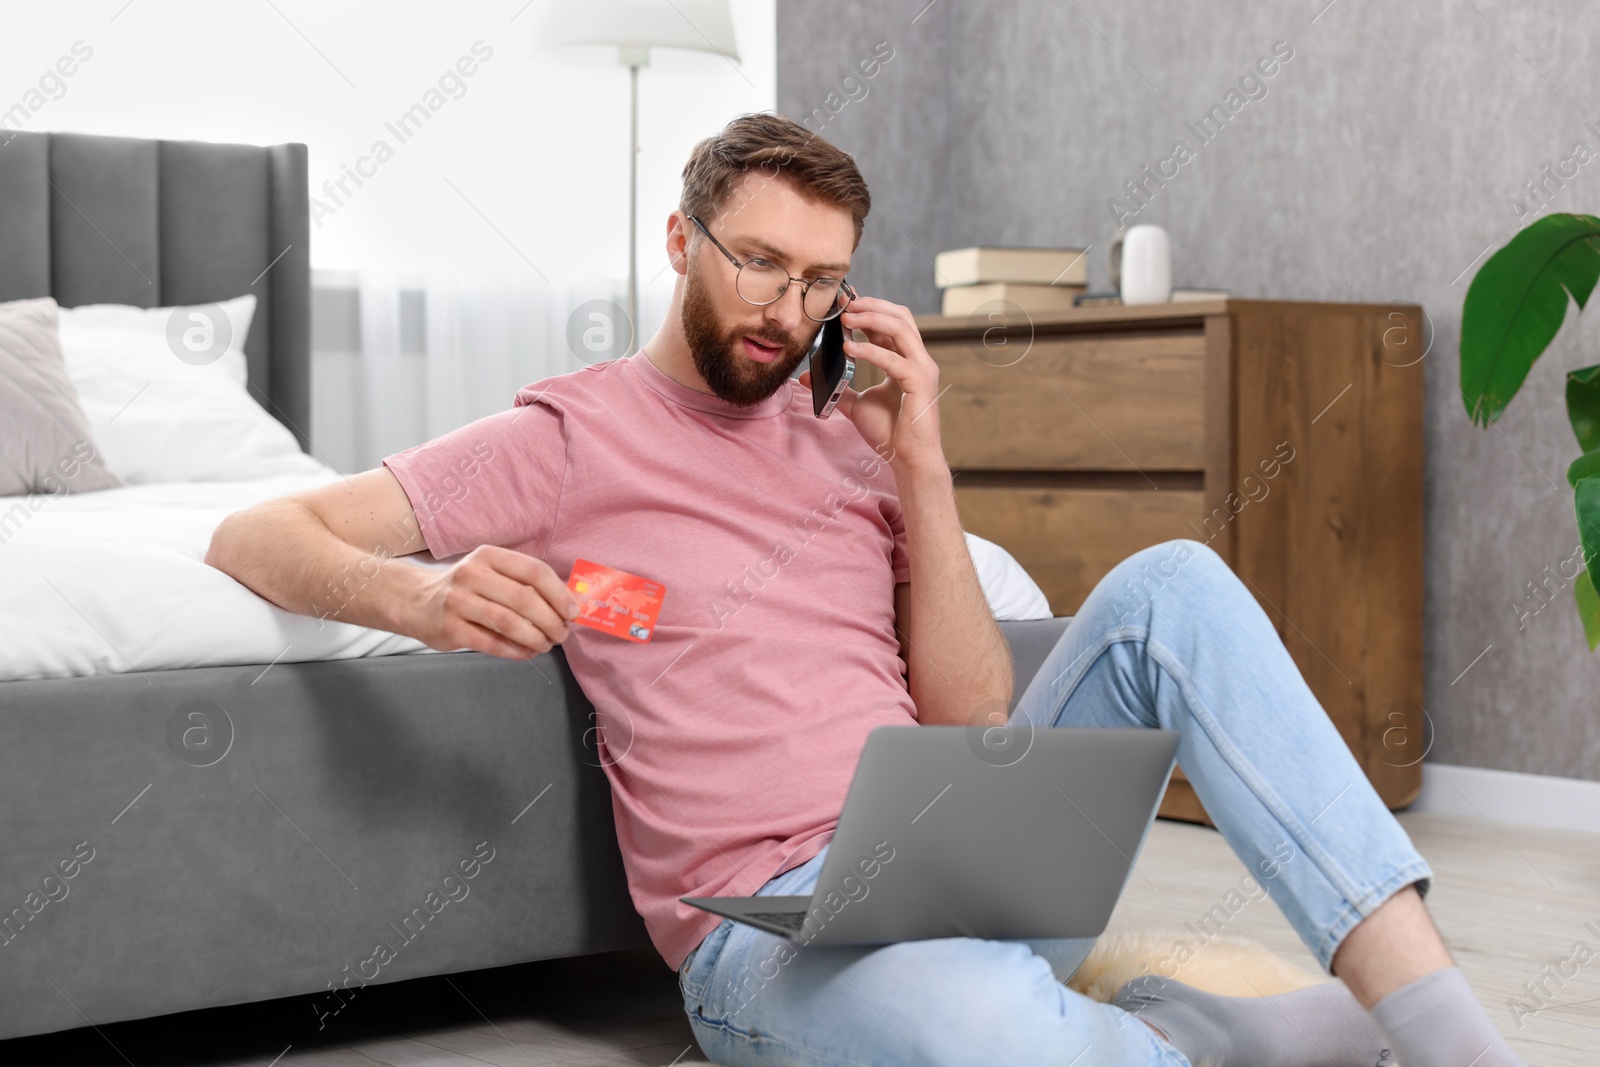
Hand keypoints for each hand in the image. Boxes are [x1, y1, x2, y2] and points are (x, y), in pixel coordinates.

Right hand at [410, 544, 579, 660]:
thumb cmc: (465, 589)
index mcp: (489, 556)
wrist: (416, 601)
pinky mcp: (450, 629)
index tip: (573, 612)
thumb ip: (523, 583)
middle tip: (563, 634)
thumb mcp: (490, 573)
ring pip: (509, 622)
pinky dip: (515, 651)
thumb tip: (566, 604)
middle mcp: (472, 575)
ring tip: (547, 645)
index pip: (533, 571)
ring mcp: (458, 602)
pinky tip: (527, 653)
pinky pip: (491, 643)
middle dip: (551, 620)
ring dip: (536, 638)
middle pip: (524, 599)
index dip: (559, 593)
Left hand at [798, 295, 945, 471]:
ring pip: (901, 329)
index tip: (842, 302)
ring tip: (846, 319)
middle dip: (871, 306)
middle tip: (844, 303)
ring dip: (872, 319)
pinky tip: (849, 349)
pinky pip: (895, 360)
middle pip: (900, 316)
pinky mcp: (920, 384)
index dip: (868, 309)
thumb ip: (837, 389)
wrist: (908, 460)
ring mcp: (922, 370)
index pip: (890, 323)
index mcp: (906, 360)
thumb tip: (808, 378)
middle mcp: (917, 360)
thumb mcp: (857, 406)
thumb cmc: (890, 433)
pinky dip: (871, 351)